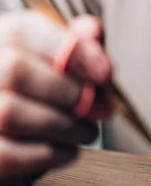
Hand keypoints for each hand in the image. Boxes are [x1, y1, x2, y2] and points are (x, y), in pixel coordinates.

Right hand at [0, 10, 112, 185]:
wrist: (15, 139)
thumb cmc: (41, 95)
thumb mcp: (57, 63)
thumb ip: (75, 45)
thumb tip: (92, 31)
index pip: (24, 31)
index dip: (70, 49)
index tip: (106, 72)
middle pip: (15, 69)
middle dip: (69, 91)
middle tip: (102, 109)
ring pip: (10, 113)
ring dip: (63, 126)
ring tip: (87, 131)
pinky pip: (7, 154)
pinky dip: (48, 154)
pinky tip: (68, 152)